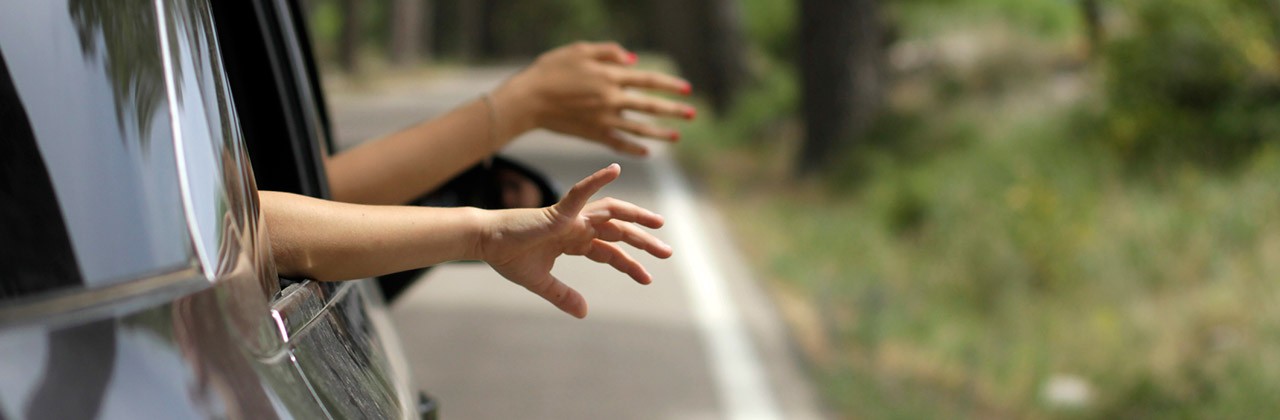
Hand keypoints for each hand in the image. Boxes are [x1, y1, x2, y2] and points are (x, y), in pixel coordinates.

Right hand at [478, 164, 672, 317]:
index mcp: (574, 241)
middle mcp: (576, 226)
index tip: (647, 278)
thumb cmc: (508, 257)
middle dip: (643, 241)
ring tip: (658, 223)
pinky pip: (580, 193)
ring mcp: (569, 217)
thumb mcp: (541, 282)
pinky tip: (614, 170)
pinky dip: (597, 180)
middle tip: (667, 252)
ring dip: (635, 216)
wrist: (485, 243)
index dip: (628, 264)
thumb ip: (563, 296)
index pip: (609, 251)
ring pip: (611, 212)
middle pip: (618, 231)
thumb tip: (584, 313)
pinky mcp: (558, 211)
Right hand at [494, 42, 696, 155]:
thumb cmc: (551, 70)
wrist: (528, 99)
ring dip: (660, 133)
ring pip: (639, 128)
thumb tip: (634, 60)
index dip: (669, 84)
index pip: (648, 81)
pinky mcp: (593, 134)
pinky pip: (618, 143)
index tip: (687, 88)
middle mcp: (611, 99)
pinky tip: (647, 152)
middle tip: (692, 114)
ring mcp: (603, 119)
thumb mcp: (580, 50)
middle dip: (673, 110)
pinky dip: (634, 148)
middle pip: (650, 106)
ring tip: (677, 137)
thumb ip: (609, 53)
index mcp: (610, 77)